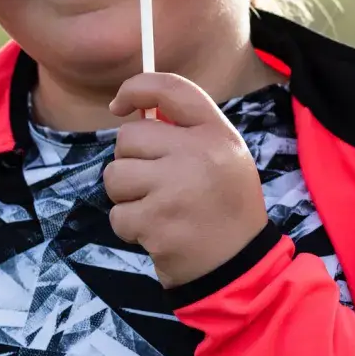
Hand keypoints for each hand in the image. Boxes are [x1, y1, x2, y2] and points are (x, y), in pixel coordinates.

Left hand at [102, 73, 272, 288]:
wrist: (240, 267)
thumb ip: (185, 131)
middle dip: (131, 160)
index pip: (169, 88)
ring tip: (156, 208)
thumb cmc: (224, 206)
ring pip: (115, 174)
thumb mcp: (223, 156)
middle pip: (129, 137)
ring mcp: (174, 188)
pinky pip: (117, 214)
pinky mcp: (156, 222)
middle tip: (155, 183)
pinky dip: (129, 227)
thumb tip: (132, 113)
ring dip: (126, 195)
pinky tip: (156, 232)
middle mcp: (197, 153)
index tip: (118, 106)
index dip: (135, 89)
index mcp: (216, 132)